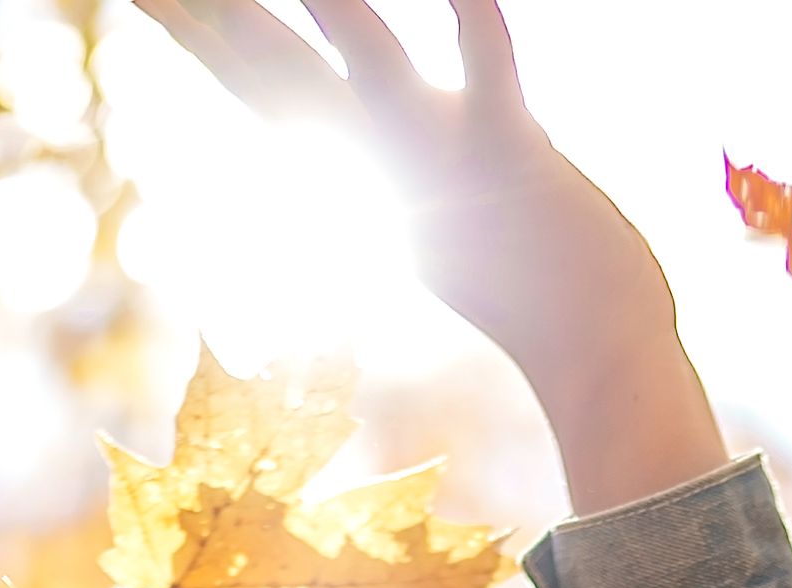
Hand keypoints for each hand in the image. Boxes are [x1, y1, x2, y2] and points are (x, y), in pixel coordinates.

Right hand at [128, 0, 724, 511]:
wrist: (597, 350)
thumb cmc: (528, 273)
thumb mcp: (439, 192)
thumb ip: (396, 144)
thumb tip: (354, 118)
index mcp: (362, 152)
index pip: (256, 82)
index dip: (194, 33)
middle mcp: (388, 150)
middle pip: (275, 73)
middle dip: (205, 22)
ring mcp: (447, 151)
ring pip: (370, 63)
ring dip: (327, 8)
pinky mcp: (517, 153)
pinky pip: (493, 71)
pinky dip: (477, 22)